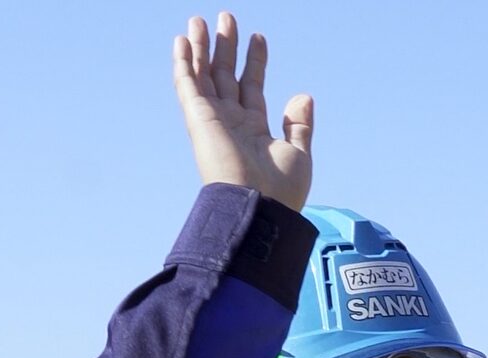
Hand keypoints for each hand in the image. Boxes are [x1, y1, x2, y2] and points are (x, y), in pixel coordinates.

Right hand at [173, 12, 312, 210]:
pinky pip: (187, 86)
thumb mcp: (298, 154)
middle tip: (228, 18)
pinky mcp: (199, 120)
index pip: (252, 87)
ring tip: (202, 20)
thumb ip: (300, 126)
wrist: (259, 207)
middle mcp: (232, 124)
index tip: (259, 38)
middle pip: (226, 76)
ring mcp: (214, 121)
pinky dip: (184, 63)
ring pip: (205, 76)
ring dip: (202, 48)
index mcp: (254, 131)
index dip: (255, 62)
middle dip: (226, 47)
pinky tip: (183, 40)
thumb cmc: (281, 191)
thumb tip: (304, 96)